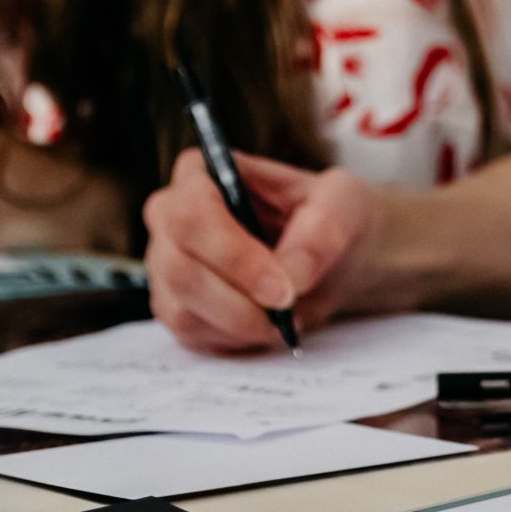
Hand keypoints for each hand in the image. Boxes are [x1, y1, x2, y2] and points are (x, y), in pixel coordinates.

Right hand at [142, 149, 381, 353]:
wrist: (335, 256)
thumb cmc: (331, 216)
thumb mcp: (343, 206)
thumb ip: (321, 232)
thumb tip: (291, 276)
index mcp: (202, 173)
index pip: (191, 213)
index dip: (232, 255)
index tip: (281, 286)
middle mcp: (171, 217)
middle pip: (177, 267)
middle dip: (237, 299)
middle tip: (288, 308)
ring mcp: (167, 264)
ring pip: (180, 309)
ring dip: (240, 323)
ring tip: (285, 317)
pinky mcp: (176, 306)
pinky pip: (191, 334)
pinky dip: (234, 338)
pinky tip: (267, 325)